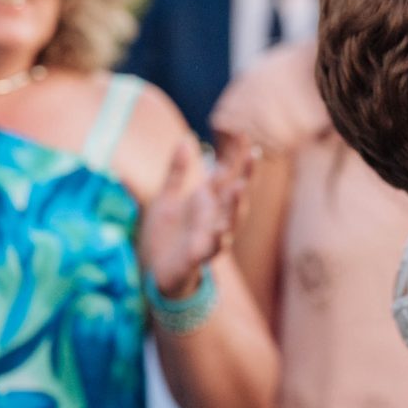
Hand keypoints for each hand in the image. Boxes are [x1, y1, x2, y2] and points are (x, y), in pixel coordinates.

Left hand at [141, 134, 252, 297]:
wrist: (155, 274)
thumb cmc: (165, 236)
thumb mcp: (167, 198)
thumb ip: (177, 171)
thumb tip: (186, 138)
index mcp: (207, 203)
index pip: (227, 176)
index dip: (236, 156)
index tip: (243, 133)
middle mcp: (214, 218)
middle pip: (235, 196)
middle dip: (245, 177)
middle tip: (253, 156)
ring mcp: (208, 238)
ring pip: (229, 222)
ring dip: (235, 207)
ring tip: (238, 189)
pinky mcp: (195, 258)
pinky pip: (208, 251)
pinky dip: (215, 243)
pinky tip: (220, 235)